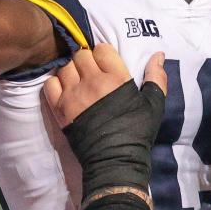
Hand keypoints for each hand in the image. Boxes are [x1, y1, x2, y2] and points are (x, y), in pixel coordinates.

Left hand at [45, 44, 166, 127]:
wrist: (115, 160)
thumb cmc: (137, 133)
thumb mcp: (153, 105)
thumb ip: (156, 77)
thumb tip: (159, 53)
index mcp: (115, 78)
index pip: (102, 49)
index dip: (104, 54)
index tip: (107, 64)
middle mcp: (92, 81)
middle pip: (81, 55)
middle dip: (87, 60)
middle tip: (92, 72)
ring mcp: (73, 94)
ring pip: (65, 66)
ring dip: (72, 70)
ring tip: (78, 81)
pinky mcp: (59, 108)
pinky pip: (50, 83)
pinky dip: (56, 83)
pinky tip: (65, 90)